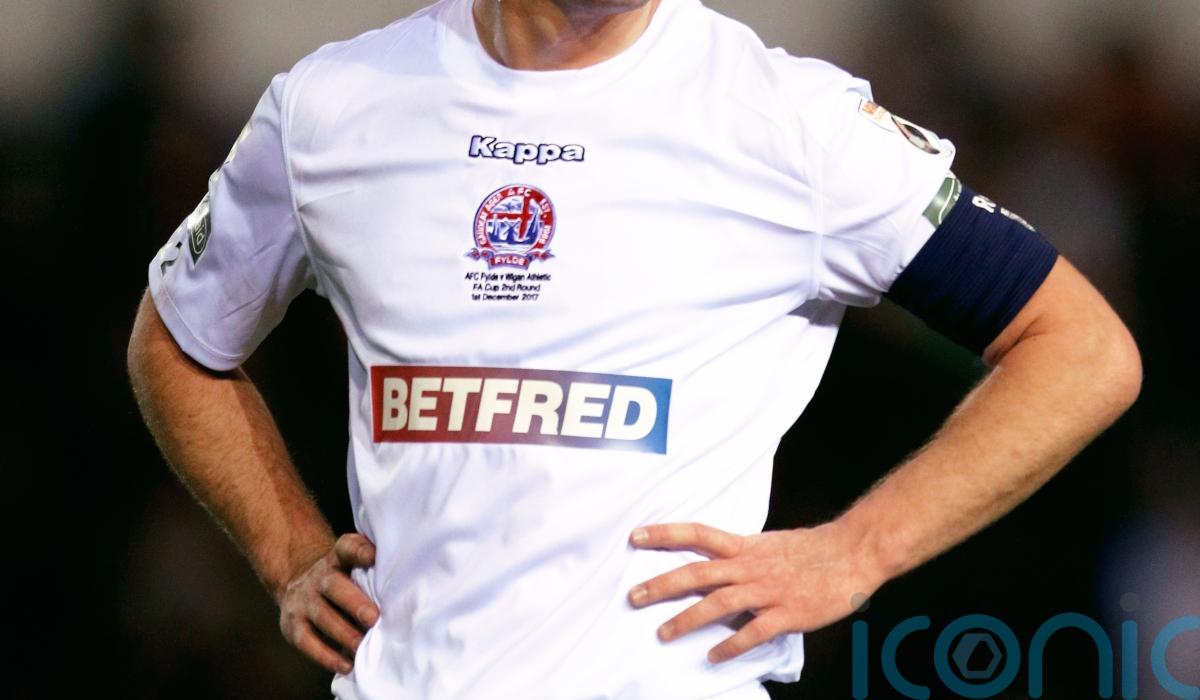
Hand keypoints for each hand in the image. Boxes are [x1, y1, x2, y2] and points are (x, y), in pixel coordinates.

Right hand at [276, 533, 380, 674]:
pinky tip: (346, 665)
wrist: (299, 584)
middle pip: (335, 586)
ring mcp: (303, 601)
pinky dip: (326, 656)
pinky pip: (307, 641)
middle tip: (373, 618)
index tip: (373, 556)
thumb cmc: (343, 579)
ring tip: (362, 647)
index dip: (359, 550)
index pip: (347, 548)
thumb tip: (409, 588)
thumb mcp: (353, 566)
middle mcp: (319, 577)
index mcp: (337, 558)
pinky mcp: (292, 625)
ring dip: (344, 633)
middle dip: (354, 603)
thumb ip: (373, 571)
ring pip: (322, 616)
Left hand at [626, 521, 882, 662]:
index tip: (636, 536)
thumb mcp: (768, 544)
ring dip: (687, 620)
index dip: (665, 534)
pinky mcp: (785, 613)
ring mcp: (766, 590)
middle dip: (662, 584)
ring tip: (663, 634)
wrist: (852, 553)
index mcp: (744, 545)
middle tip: (633, 596)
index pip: (696, 534)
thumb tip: (715, 566)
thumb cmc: (811, 549)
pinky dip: (730, 645)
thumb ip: (741, 555)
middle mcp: (749, 566)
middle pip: (697, 572)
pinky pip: (753, 632)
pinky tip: (713, 656)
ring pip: (718, 603)